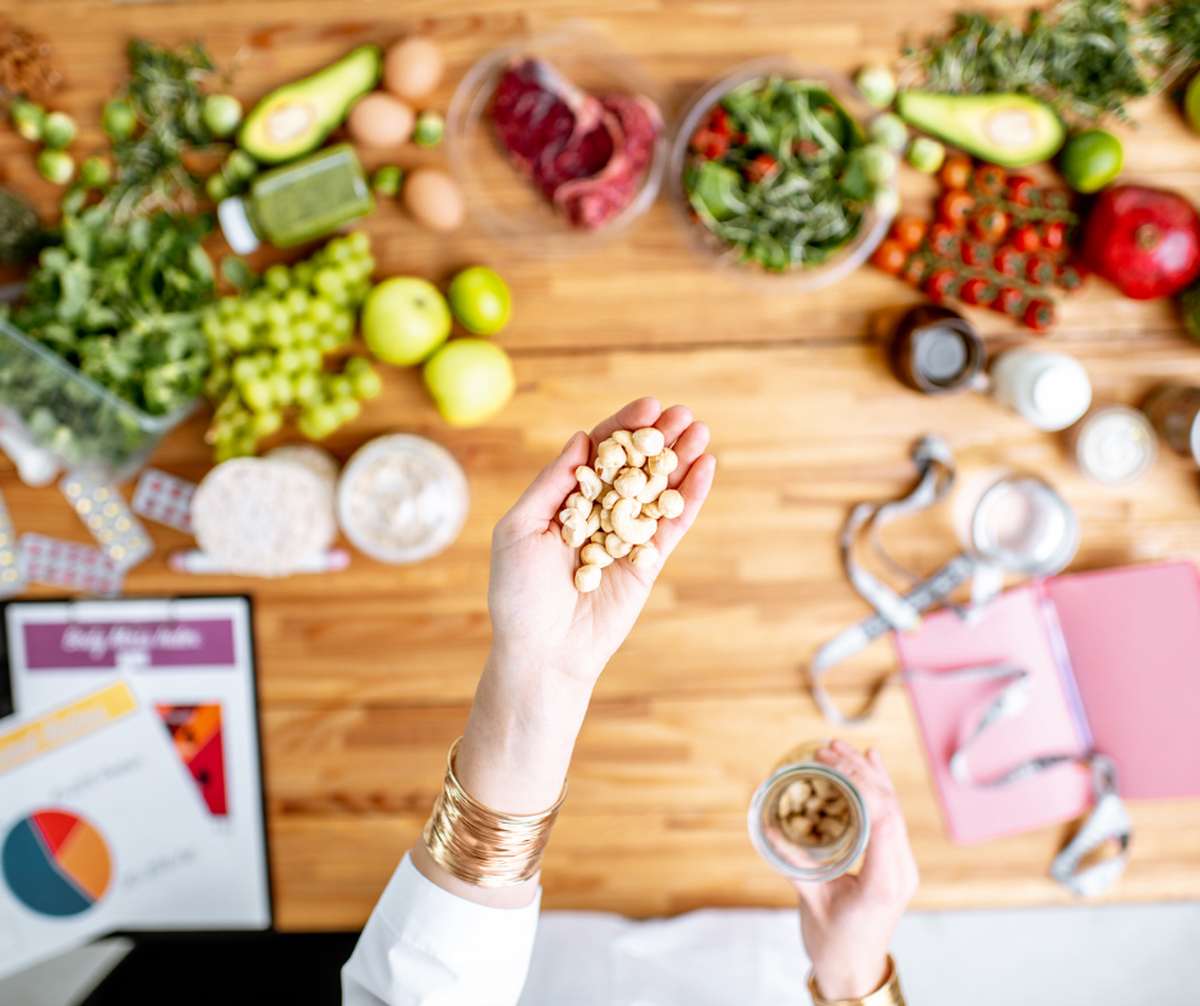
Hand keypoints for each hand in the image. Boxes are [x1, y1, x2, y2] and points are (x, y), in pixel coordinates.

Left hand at [453, 398, 713, 819]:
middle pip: (634, 464)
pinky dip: (690, 496)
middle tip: (682, 412)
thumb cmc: (518, 594)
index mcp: (565, 499)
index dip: (623, 427)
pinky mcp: (648, 562)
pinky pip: (673, 524)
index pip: (599, 452)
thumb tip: (580, 440)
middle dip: (658, 436)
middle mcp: (598, 512)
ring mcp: (625, 536)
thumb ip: (551, 485)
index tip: (647, 405)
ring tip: (701, 430)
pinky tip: (706, 467)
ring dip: (681, 459)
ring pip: (658, 489)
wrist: (542, 652)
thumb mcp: (519, 530)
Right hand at [794, 741, 918, 1000]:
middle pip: (888, 806)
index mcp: (885, 880)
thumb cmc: (834, 945)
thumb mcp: (812, 903)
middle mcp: (901, 868)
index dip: (859, 784)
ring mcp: (901, 864)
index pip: (883, 819)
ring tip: (842, 747)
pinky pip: (889, 817)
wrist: (855, 972)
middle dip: (859, 771)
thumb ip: (795, 864)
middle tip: (828, 749)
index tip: (830, 764)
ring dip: (868, 774)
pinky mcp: (894, 861)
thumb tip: (770, 827)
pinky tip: (871, 762)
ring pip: (892, 807)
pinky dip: (878, 788)